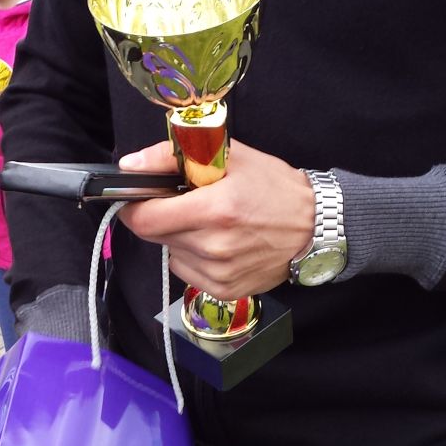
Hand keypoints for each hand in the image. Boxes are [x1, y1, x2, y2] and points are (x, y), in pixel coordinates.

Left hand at [117, 140, 314, 298]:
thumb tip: (130, 167)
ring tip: (210, 223)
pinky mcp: (225, 289)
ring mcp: (220, 272)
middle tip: (186, 204)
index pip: (145, 220)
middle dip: (160, 217)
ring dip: (178, 236)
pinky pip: (186, 271)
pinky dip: (193, 256)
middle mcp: (215, 247)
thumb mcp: (228, 156)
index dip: (135, 206)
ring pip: (170, 253)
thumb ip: (172, 156)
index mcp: (215, 210)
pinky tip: (217, 243)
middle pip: (155, 236)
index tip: (141, 196)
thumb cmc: (273, 186)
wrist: (315, 225)